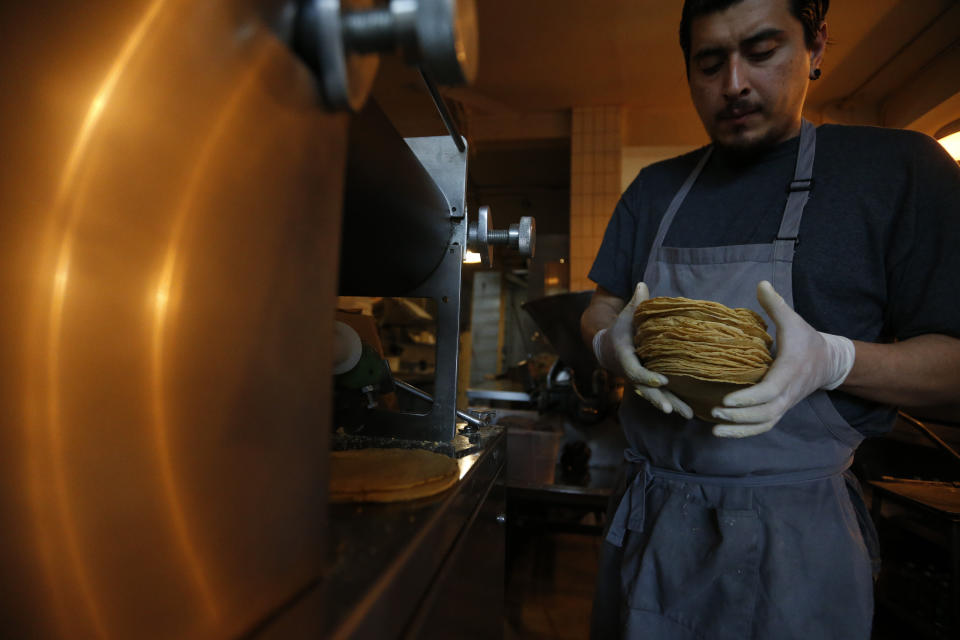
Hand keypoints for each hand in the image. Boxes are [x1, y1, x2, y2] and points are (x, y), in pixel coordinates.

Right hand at [594, 283, 692, 418]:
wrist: (607, 347)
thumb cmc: (620, 328)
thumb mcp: (626, 315)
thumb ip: (636, 303)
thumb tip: (642, 284)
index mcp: (625, 356)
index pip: (634, 371)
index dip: (647, 377)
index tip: (664, 381)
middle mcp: (631, 372)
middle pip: (645, 390)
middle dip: (660, 399)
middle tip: (672, 410)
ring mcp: (639, 381)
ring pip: (655, 396)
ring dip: (671, 405)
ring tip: (687, 415)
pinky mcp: (648, 384)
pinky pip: (660, 395)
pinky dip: (673, 403)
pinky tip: (689, 411)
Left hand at [711, 281, 854, 437]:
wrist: (829, 362)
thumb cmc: (807, 340)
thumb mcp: (793, 320)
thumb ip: (775, 304)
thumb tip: (761, 283)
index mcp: (789, 371)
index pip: (769, 391)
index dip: (748, 399)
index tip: (726, 400)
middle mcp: (788, 392)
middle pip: (765, 413)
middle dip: (740, 417)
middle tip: (714, 412)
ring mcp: (785, 403)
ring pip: (765, 423)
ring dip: (741, 430)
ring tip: (716, 430)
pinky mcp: (781, 408)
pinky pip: (765, 425)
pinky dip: (746, 432)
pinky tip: (725, 431)